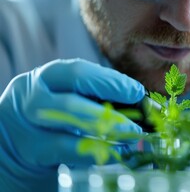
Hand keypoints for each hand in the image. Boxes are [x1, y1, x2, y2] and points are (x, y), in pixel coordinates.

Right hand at [0, 58, 144, 190]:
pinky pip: (68, 151)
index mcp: (49, 76)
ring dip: (106, 133)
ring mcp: (30, 124)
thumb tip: (138, 100)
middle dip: (108, 113)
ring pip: (69, 129)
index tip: (136, 92)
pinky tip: (116, 152)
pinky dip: (96, 151)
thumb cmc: (55, 111)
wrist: (16, 138)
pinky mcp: (33, 149)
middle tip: (136, 123)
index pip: (78, 72)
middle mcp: (35, 96)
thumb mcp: (69, 93)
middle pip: (71, 102)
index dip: (110, 82)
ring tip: (132, 136)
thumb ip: (96, 94)